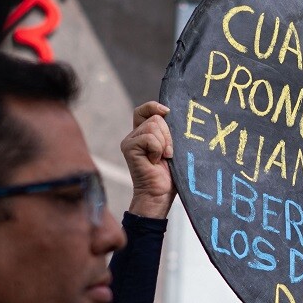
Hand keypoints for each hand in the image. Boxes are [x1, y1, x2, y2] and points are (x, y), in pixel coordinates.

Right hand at [121, 101, 175, 218]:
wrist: (160, 195)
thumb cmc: (169, 176)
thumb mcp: (173, 148)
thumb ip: (170, 132)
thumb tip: (171, 114)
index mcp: (144, 134)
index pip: (145, 110)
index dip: (155, 107)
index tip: (167, 112)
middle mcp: (134, 135)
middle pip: (155, 118)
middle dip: (168, 135)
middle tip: (169, 153)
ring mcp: (130, 141)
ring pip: (154, 126)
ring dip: (164, 144)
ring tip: (162, 158)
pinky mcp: (129, 147)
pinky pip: (150, 138)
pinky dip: (158, 149)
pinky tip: (155, 161)